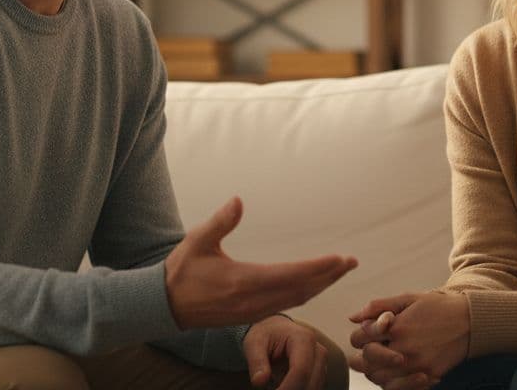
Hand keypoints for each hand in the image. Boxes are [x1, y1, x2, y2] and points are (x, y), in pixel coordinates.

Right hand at [164, 197, 357, 328]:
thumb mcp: (197, 240)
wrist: (164, 306)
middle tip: (352, 262)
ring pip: (297, 300)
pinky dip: (306, 295)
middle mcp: (253, 300)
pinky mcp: (251, 316)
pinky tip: (315, 285)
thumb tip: (238, 200)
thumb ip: (220, 221)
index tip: (340, 258)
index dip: (318, 268)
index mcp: (243, 281)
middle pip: (302, 290)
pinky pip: (286, 306)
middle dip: (329, 276)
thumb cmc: (181, 271)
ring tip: (340, 271)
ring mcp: (253, 312)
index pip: (291, 275)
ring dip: (321, 286)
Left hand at [243, 315, 328, 389]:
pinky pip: (312, 389)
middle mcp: (318, 351)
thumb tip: (260, 381)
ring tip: (274, 385)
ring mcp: (322, 364)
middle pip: (310, 383)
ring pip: (312, 389)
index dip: (287, 388)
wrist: (276, 331)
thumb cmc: (265, 335)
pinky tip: (283, 387)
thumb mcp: (254, 343)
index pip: (300, 371)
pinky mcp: (320, 374)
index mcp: (303, 339)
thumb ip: (257, 362)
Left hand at [347, 291, 469, 385]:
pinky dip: (392, 382)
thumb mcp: (408, 299)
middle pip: (366, 361)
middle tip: (374, 347)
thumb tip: (353, 318)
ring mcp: (415, 366)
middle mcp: (404, 349)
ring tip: (384, 359)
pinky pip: (399, 388)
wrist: (470, 321)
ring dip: (376, 369)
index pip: (359, 338)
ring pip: (378, 378)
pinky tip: (396, 370)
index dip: (361, 334)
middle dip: (365, 353)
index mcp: (396, 327)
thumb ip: (378, 306)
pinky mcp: (427, 376)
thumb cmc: (437, 306)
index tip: (371, 331)